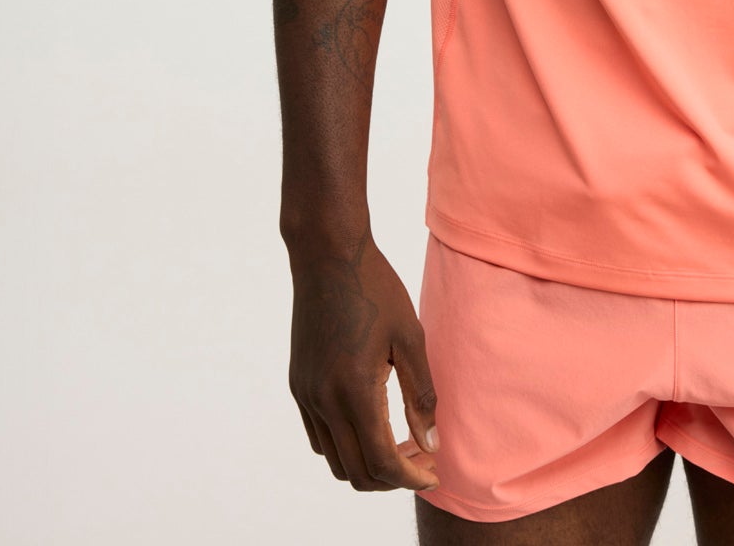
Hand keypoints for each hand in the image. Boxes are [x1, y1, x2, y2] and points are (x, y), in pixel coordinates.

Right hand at [286, 225, 442, 493]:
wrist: (327, 255)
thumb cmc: (376, 288)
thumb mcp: (410, 337)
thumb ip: (420, 394)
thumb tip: (430, 443)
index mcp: (354, 390)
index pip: (382, 461)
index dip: (410, 477)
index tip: (434, 474)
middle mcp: (323, 401)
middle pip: (356, 472)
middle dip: (392, 478)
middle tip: (422, 460)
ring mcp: (306, 394)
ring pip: (334, 460)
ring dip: (367, 465)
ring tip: (400, 443)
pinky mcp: (299, 384)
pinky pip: (318, 437)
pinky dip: (345, 446)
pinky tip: (371, 422)